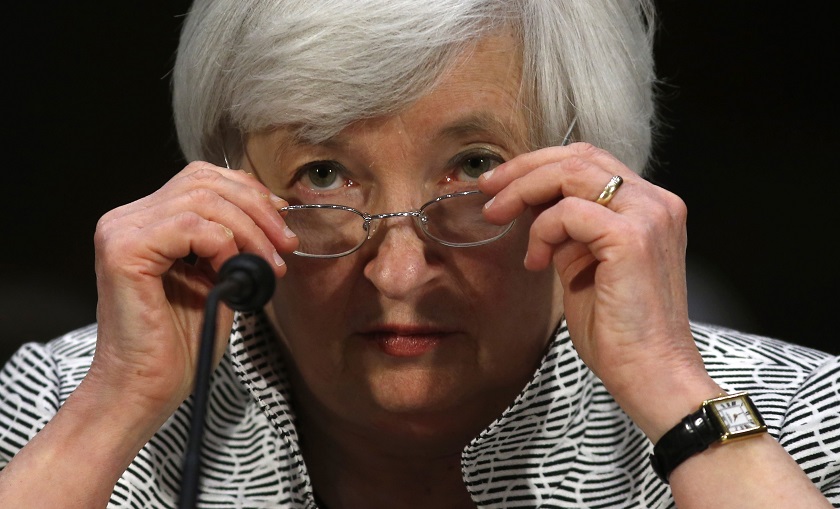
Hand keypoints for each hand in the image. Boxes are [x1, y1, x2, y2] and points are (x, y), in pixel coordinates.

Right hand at [89, 161, 296, 422]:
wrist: (148, 389)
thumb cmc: (182, 343)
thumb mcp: (218, 279)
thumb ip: (232, 242)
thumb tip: (273, 214)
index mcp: (146, 221)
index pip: (202, 178)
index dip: (248, 192)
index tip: (282, 223)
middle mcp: (127, 219)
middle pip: (203, 180)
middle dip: (256, 209)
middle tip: (286, 246)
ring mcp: (120, 231)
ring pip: (202, 199)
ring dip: (249, 230)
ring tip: (269, 266)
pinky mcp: (123, 251)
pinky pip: (190, 225)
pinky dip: (223, 244)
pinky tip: (232, 273)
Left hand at [480, 142, 718, 438]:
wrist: (651, 376)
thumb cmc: (619, 332)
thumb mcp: (585, 268)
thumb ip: (568, 233)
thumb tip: (533, 210)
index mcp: (650, 207)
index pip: (589, 161)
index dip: (540, 165)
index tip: (500, 185)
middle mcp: (656, 203)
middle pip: (579, 156)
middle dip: (524, 169)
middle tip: (488, 190)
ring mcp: (649, 216)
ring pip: (571, 173)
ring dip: (524, 191)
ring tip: (498, 217)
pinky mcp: (632, 238)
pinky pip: (568, 212)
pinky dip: (542, 231)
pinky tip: (537, 262)